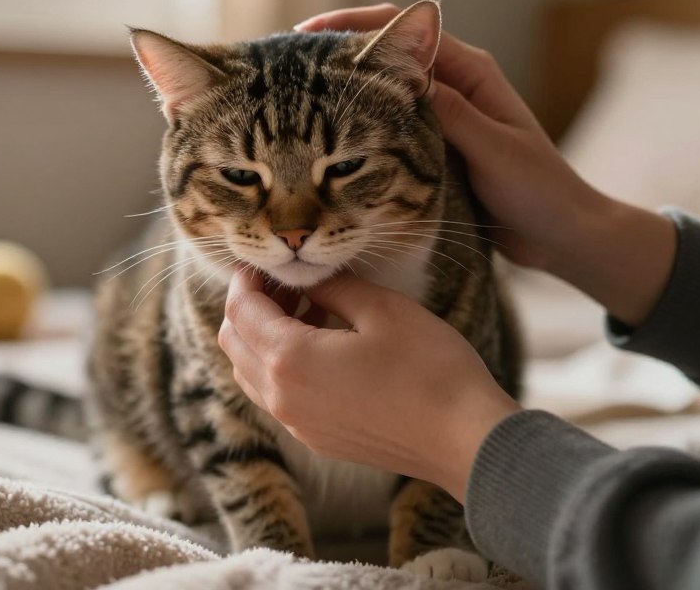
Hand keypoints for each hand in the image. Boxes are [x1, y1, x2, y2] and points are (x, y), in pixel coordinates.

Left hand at [218, 267, 519, 501]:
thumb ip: (332, 288)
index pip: (240, 310)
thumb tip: (309, 279)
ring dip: (264, 336)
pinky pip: (276, 396)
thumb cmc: (428, 368)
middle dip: (249, 306)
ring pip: (250, 371)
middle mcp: (281, 398)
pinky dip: (281, 364)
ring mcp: (297, 424)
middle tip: (287, 282)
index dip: (245, 278)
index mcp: (288, 359)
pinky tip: (322, 344)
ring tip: (307, 309)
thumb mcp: (380, 308)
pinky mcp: (317, 438)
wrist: (465, 439)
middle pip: (234, 342)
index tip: (264, 260)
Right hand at [296, 3, 596, 270]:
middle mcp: (456, 85)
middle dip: (342, 50)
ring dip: (349, 83)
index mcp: (472, 73)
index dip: (356, 25)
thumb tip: (403, 73)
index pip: (406, 30)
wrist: (560, 232)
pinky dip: (363, 117)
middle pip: (389, 50)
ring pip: (386, 85)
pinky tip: (332, 131)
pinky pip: (392, 119)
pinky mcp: (438, 141)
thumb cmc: (538, 190)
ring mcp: (445, 112)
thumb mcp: (493, 151)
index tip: (309, 34)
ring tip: (300, 93)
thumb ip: (451, 113)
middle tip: (292, 65)